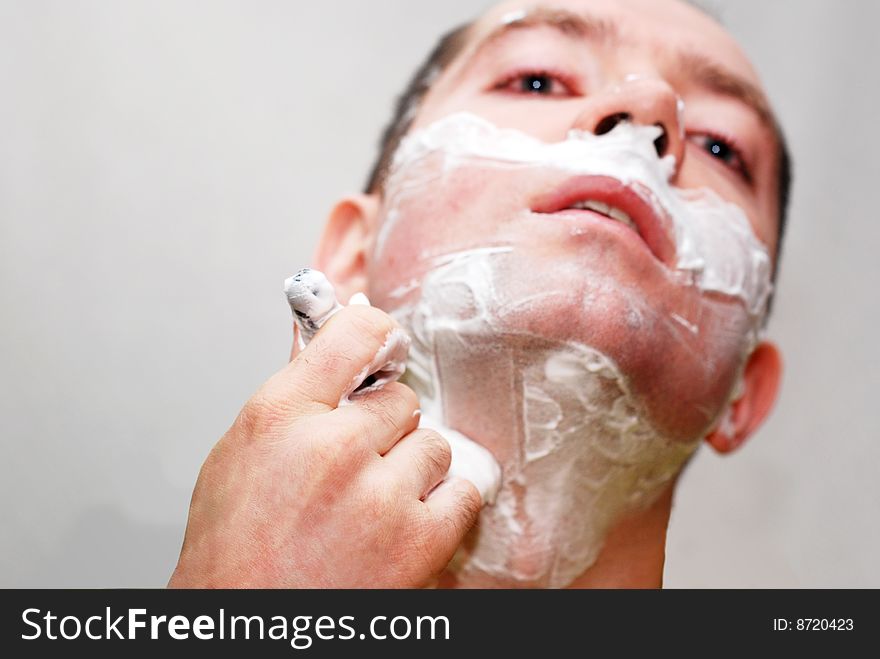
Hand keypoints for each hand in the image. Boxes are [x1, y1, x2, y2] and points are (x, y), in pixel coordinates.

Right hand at [168, 305, 481, 587]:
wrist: (247, 630)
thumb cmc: (234, 551)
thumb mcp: (241, 453)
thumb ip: (293, 393)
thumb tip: (327, 339)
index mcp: (281, 416)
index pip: (356, 333)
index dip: (377, 334)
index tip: (384, 346)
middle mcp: (333, 447)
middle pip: (401, 398)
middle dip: (384, 427)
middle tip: (357, 463)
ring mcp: (380, 494)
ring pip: (434, 445)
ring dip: (412, 469)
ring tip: (372, 504)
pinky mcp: (419, 540)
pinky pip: (463, 491)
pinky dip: (442, 505)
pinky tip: (406, 522)